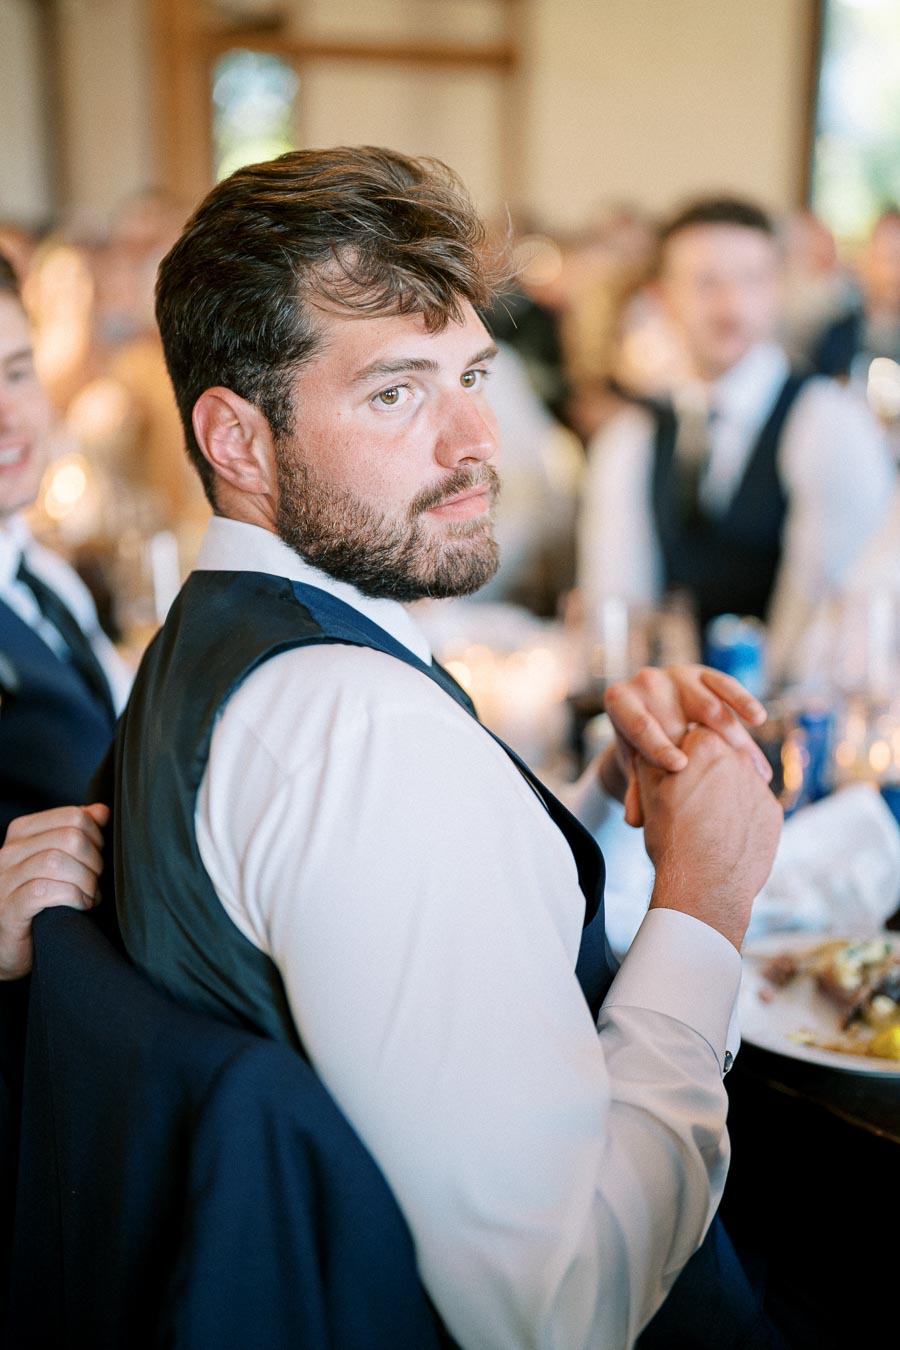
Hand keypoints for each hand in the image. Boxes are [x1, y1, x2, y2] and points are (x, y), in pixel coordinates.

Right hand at [0, 804, 107, 979]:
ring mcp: (5, 880)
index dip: (97, 837)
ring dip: (86, 880)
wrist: (9, 947)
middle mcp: (9, 852)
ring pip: (58, 861)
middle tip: (96, 881)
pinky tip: (81, 906)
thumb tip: (101, 810)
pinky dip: (73, 896)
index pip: (72, 816)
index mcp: (22, 833)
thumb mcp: (59, 861)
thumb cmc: (40, 901)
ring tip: (90, 896)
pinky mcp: (9, 909)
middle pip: (70, 837)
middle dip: (94, 861)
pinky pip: (45, 890)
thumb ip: (78, 832)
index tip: (99, 858)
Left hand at [597, 664, 771, 824]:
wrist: (654, 717)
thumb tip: (634, 821)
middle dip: (700, 749)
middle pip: (677, 717)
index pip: (640, 725)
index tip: (679, 767)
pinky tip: (758, 718)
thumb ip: (636, 791)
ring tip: (751, 769)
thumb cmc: (641, 749)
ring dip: (730, 737)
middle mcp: (647, 682)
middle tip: (725, 779)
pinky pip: (725, 685)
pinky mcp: (704, 674)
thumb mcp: (636, 767)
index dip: (658, 747)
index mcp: (621, 702)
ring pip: (706, 704)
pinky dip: (742, 701)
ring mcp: (677, 675)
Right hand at [639, 726, 782, 950]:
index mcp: (705, 745)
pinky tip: (723, 835)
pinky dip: (740, 816)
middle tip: (688, 798)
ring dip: (724, 792)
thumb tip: (657, 747)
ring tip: (704, 822)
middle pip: (720, 755)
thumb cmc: (671, 836)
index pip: (694, 735)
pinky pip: (753, 806)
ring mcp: (760, 786)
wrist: (706, 885)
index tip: (674, 771)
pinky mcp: (773, 812)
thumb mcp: (648, 792)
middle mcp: (739, 758)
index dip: (681, 752)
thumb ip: (653, 758)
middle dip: (706, 770)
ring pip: (738, 781)